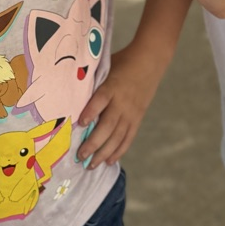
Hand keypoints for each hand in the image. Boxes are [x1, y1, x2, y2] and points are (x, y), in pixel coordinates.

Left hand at [75, 43, 161, 168]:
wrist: (150, 60)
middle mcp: (122, 102)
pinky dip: (119, 150)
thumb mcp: (107, 66)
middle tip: (80, 156)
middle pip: (108, 125)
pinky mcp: (138, 118)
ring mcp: (131, 112)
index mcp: (112, 86)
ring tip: (91, 164)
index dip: (91, 111)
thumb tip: (73, 90)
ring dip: (104, 152)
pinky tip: (109, 160)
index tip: (81, 123)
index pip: (101, 100)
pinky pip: (128, 137)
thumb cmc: (124, 61)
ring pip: (118, 136)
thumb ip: (94, 80)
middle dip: (94, 142)